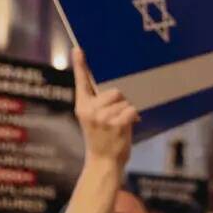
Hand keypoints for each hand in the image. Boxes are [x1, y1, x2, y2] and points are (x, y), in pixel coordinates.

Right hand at [71, 48, 136, 165]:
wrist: (103, 163)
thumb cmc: (102, 140)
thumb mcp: (94, 120)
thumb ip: (98, 104)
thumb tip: (113, 91)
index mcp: (82, 106)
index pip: (81, 82)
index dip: (80, 65)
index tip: (78, 49)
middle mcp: (90, 110)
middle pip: (115, 91)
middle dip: (121, 103)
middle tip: (115, 118)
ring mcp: (102, 117)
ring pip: (125, 102)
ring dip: (127, 112)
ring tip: (119, 126)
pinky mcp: (116, 124)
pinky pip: (131, 110)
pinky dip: (134, 117)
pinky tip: (128, 127)